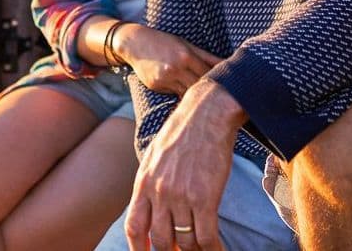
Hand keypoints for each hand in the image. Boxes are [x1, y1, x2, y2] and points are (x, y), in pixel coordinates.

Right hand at [116, 25, 219, 94]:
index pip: (208, 73)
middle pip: (199, 85)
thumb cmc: (165, 42)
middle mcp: (176, 68)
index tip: (228, 84)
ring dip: (196, 94)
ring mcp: (165, 78)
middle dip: (209, 89)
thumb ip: (206, 56)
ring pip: (187, 92)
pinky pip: (175, 93)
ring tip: (205, 98)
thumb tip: (227, 63)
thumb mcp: (186, 44)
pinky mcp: (157, 85)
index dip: (218, 79)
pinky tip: (187, 95)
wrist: (135, 43)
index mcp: (186, 56)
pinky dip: (182, 93)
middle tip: (220, 96)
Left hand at [125, 80, 243, 250]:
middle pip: (160, 239)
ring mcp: (181, 196)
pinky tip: (217, 250)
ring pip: (185, 241)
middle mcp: (159, 192)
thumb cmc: (182, 133)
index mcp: (144, 183)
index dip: (138, 248)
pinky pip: (206, 235)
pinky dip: (212, 248)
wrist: (205, 115)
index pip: (134, 226)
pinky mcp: (205, 197)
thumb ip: (150, 183)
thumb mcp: (154, 156)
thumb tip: (150, 207)